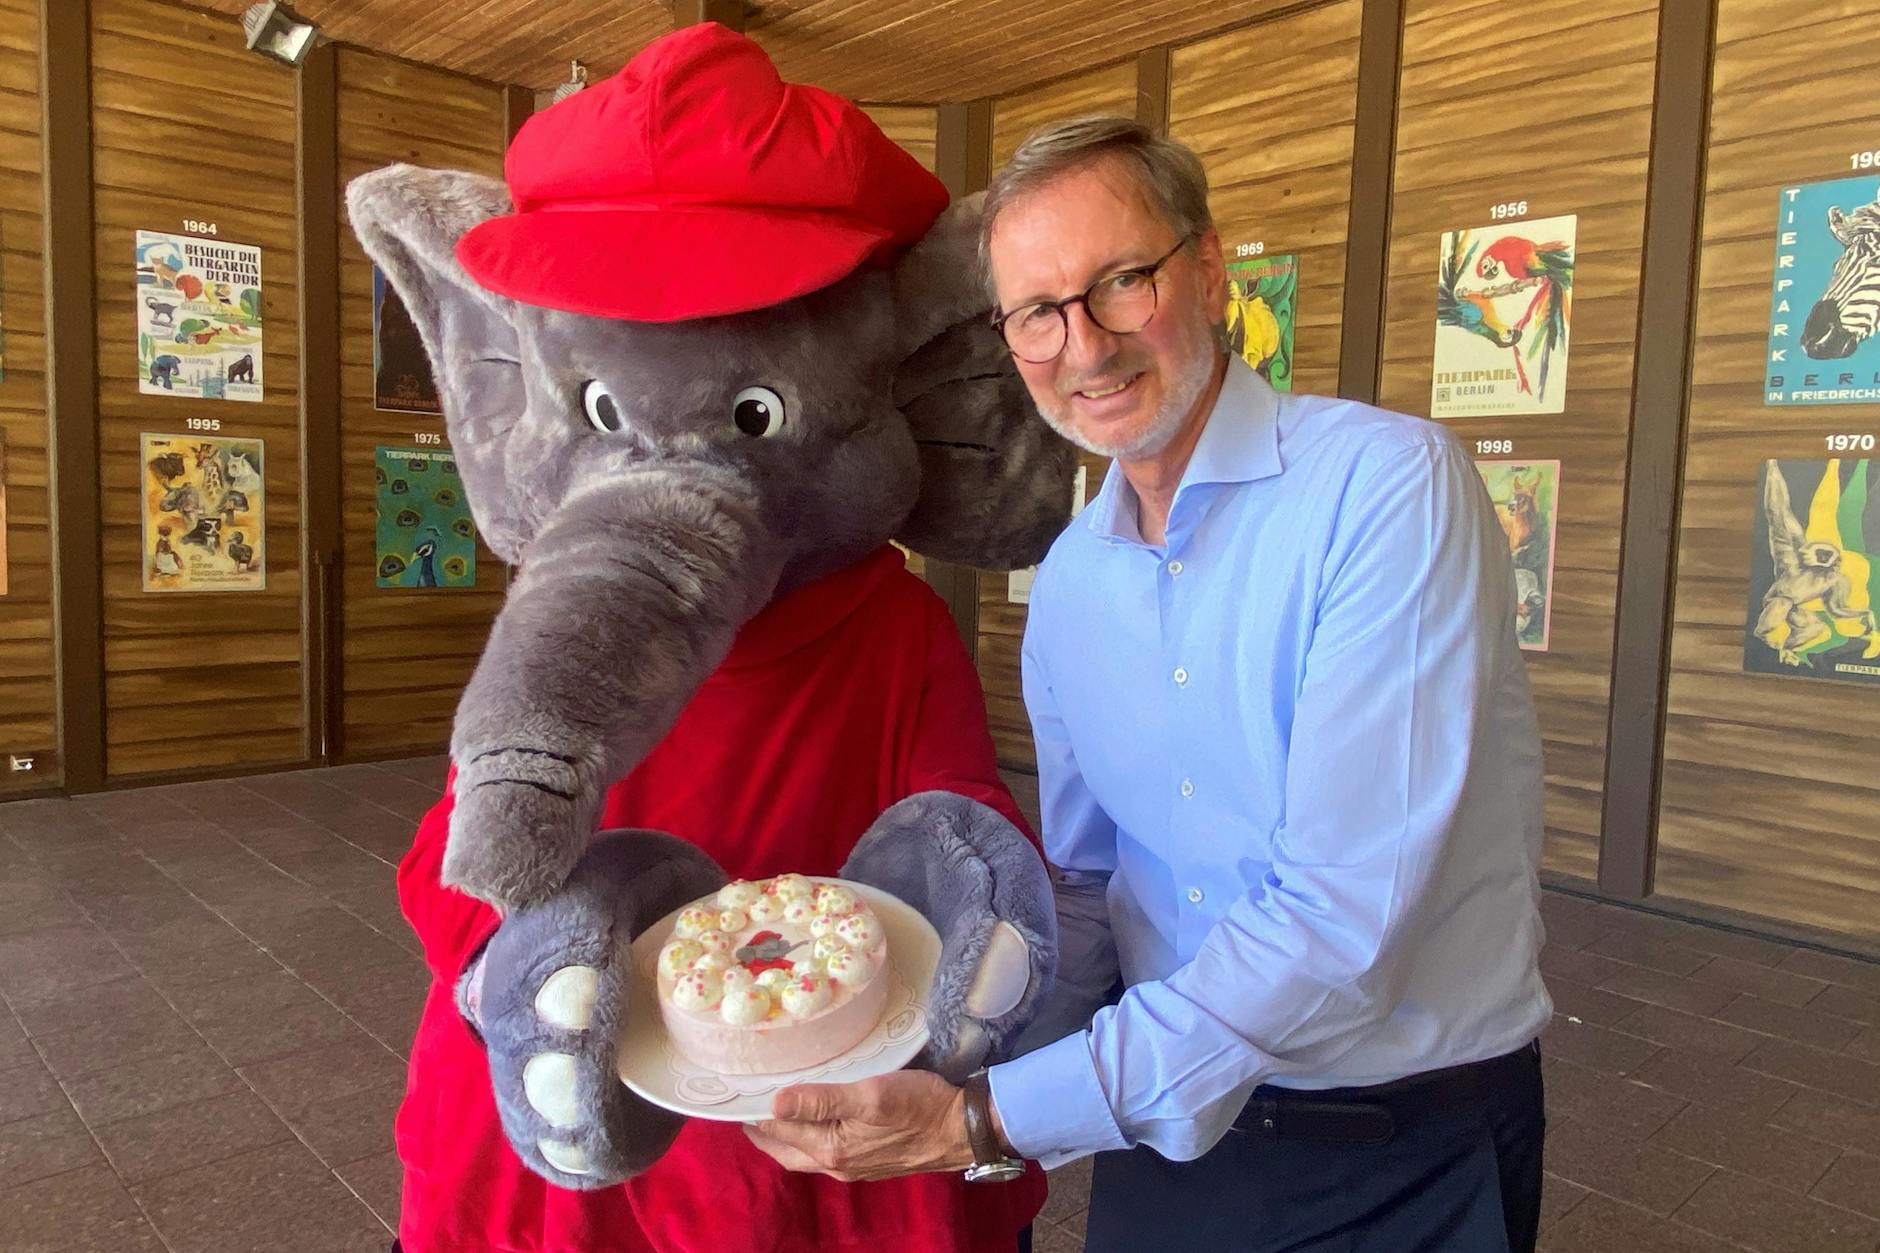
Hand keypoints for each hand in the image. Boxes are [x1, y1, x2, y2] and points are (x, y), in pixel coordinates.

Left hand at [744, 1071, 976, 1181]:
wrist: (963, 1130)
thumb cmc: (919, 1107)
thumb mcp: (870, 1095)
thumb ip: (822, 1100)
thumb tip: (775, 1103)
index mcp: (831, 1149)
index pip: (780, 1131)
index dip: (756, 1113)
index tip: (737, 1093)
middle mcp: (837, 1165)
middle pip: (787, 1151)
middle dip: (763, 1132)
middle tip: (746, 1106)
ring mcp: (854, 1166)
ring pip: (806, 1154)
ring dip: (786, 1136)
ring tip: (773, 1111)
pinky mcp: (869, 1161)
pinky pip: (826, 1152)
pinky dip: (809, 1138)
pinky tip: (814, 1121)